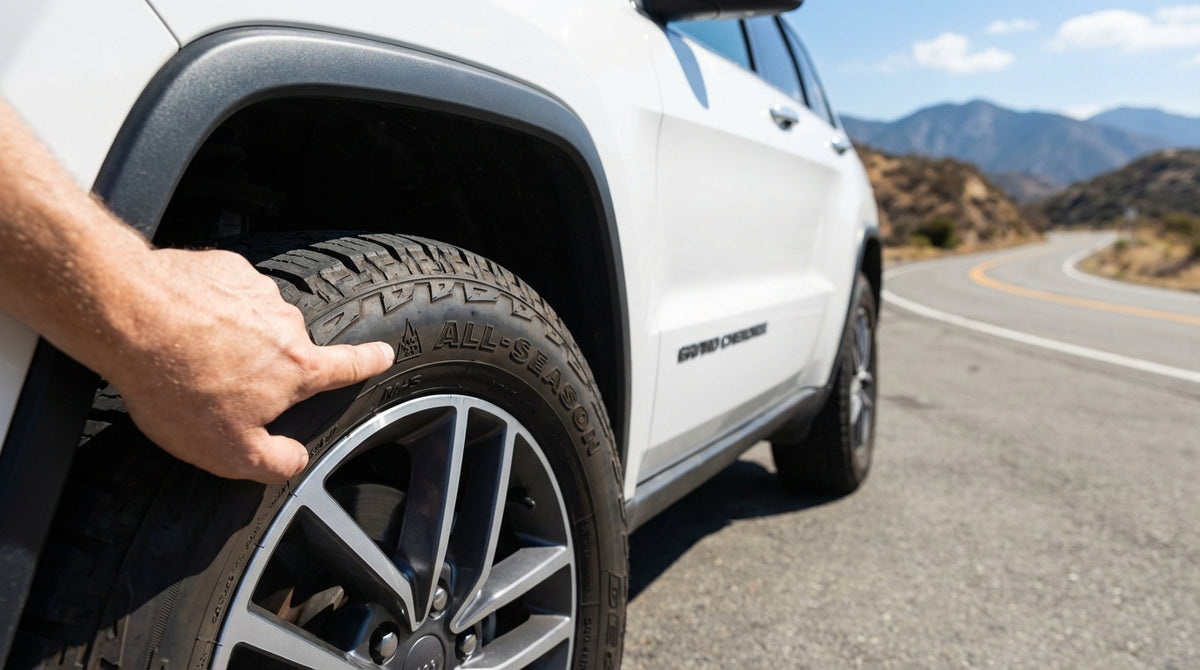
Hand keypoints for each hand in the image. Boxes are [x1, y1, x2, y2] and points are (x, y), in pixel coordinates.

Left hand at [103, 247, 393, 482]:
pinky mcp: (221, 268)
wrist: (128, 317)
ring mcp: (254, 290)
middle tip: (218, 385)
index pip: (348, 366)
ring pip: (250, 320)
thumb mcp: (228, 452)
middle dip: (261, 365)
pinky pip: (223, 293)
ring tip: (189, 356)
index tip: (384, 354)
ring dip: (230, 336)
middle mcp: (285, 323)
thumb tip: (296, 461)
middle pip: (285, 348)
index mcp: (296, 367)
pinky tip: (178, 326)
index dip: (370, 363)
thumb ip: (274, 462)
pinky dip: (206, 309)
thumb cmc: (178, 385)